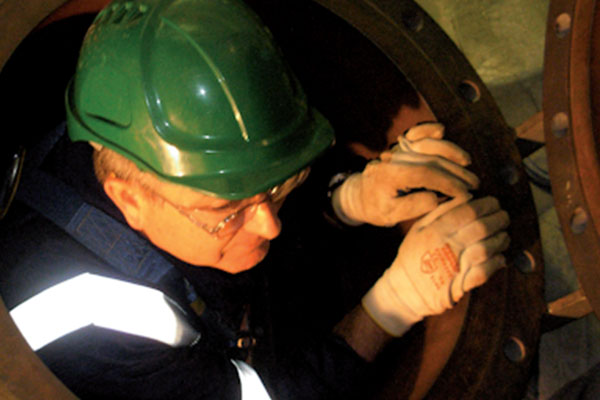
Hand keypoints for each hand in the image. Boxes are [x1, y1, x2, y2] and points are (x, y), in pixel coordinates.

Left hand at [332, 123, 479, 226]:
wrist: (360, 195)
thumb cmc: (376, 207)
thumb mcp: (390, 215)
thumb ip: (412, 206)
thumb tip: (436, 197)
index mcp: (390, 175)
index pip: (425, 175)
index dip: (448, 183)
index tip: (464, 194)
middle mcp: (394, 158)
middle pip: (430, 159)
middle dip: (455, 171)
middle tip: (474, 184)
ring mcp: (396, 150)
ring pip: (425, 144)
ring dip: (449, 151)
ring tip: (467, 163)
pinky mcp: (399, 147)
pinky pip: (413, 134)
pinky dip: (426, 130)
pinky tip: (440, 131)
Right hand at [362, 196, 509, 335]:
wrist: (406, 290)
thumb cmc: (413, 256)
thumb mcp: (419, 228)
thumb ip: (440, 212)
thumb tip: (466, 197)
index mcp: (436, 230)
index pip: (469, 211)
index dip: (487, 204)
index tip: (494, 203)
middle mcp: (447, 246)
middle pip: (482, 227)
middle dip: (499, 219)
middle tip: (503, 217)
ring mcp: (455, 266)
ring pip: (487, 248)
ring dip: (500, 240)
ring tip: (503, 235)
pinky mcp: (461, 284)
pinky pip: (485, 271)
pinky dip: (497, 263)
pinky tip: (499, 257)